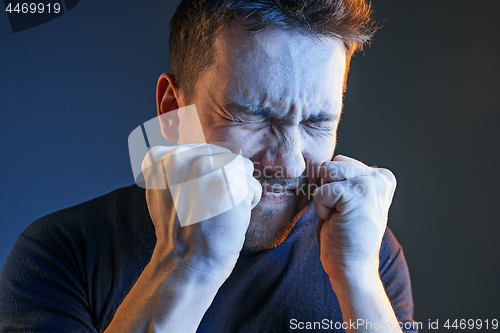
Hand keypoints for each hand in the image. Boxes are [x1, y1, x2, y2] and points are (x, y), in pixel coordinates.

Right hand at [142, 143, 261, 280]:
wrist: (185, 263)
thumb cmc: (176, 232)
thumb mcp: (160, 190)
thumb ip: (175, 166)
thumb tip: (199, 153)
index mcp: (162, 157)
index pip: (200, 151)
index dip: (202, 177)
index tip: (192, 198)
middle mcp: (183, 156)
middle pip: (222, 156)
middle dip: (222, 180)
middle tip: (206, 207)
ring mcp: (208, 167)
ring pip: (240, 168)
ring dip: (237, 189)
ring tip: (218, 210)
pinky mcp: (232, 182)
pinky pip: (253, 186)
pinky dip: (248, 204)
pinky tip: (228, 218)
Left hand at [313, 155, 396, 282]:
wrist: (352, 268)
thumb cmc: (345, 235)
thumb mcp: (347, 199)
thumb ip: (344, 177)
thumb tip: (323, 161)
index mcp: (381, 177)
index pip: (338, 162)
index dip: (332, 187)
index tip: (346, 208)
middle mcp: (380, 177)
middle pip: (331, 164)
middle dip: (327, 189)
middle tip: (342, 213)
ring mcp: (371, 184)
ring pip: (326, 172)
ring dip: (324, 197)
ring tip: (340, 215)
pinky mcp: (358, 194)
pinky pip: (320, 192)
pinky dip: (321, 209)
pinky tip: (337, 222)